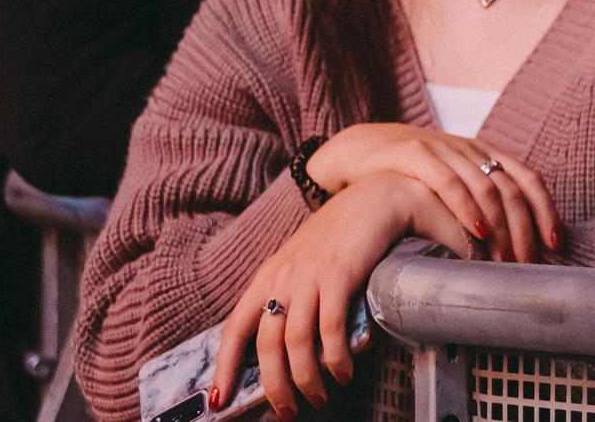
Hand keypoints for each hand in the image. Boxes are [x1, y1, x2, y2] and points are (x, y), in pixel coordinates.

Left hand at [212, 173, 470, 418]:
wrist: (376, 195)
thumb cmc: (342, 235)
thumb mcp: (304, 263)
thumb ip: (291, 295)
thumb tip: (285, 347)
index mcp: (268, 276)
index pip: (234, 329)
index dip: (223, 367)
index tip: (218, 400)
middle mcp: (283, 277)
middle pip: (266, 346)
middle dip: (274, 387)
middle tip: (288, 411)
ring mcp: (310, 275)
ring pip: (295, 343)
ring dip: (306, 379)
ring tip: (320, 397)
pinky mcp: (339, 274)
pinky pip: (330, 328)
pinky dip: (334, 358)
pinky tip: (343, 371)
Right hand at [305, 122, 559, 263]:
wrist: (357, 150)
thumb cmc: (408, 178)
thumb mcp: (449, 187)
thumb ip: (476, 207)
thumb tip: (506, 252)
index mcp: (485, 155)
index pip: (529, 180)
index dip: (546, 211)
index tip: (556, 245)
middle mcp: (471, 149)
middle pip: (512, 189)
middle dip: (525, 230)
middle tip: (528, 265)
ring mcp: (444, 148)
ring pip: (486, 187)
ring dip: (501, 227)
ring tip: (507, 260)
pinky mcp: (414, 153)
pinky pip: (449, 182)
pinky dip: (467, 208)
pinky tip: (477, 234)